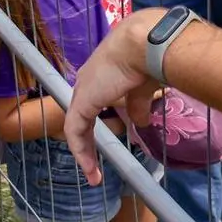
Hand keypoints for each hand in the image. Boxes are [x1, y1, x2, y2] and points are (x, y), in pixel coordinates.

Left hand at [64, 8, 165, 183]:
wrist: (142, 45)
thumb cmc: (146, 60)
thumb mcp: (142, 88)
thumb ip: (138, 105)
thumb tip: (140, 122)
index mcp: (101, 77)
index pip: (92, 103)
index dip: (96, 124)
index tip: (103, 142)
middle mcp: (87, 83)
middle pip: (81, 118)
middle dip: (87, 143)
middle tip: (94, 167)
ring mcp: (82, 92)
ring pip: (76, 127)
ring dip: (84, 152)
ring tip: (93, 176)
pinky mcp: (82, 103)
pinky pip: (75, 131)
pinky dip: (81, 150)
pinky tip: (89, 167)